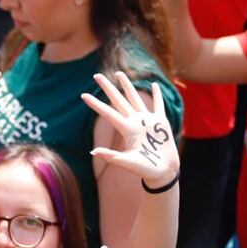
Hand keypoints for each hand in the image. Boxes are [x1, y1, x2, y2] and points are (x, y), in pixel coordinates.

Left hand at [82, 72, 178, 187]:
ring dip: (127, 86)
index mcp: (127, 130)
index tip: (83, 95)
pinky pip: (158, 106)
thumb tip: (93, 152)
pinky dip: (157, 96)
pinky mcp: (161, 123)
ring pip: (135, 98)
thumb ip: (112, 157)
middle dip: (108, 87)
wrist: (163, 173)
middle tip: (96, 75)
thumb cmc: (145, 170)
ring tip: (119, 74)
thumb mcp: (127, 163)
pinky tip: (154, 85)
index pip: (108, 113)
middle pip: (119, 100)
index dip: (96, 104)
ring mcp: (147, 121)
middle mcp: (135, 123)